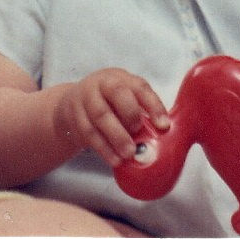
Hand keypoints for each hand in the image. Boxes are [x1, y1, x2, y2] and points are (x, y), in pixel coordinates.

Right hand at [53, 68, 169, 166]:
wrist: (72, 103)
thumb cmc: (109, 105)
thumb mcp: (125, 100)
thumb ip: (143, 115)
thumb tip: (166, 139)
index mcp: (121, 78)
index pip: (139, 87)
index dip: (153, 105)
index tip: (163, 126)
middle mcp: (102, 83)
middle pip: (116, 92)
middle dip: (130, 115)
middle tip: (139, 135)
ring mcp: (85, 97)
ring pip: (100, 114)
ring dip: (116, 136)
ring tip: (129, 154)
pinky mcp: (74, 114)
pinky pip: (88, 132)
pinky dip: (103, 148)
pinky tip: (114, 160)